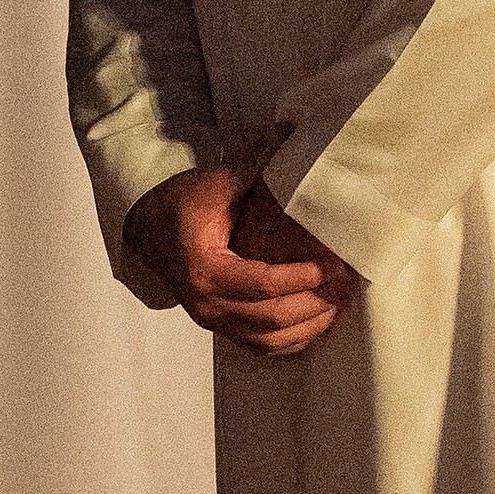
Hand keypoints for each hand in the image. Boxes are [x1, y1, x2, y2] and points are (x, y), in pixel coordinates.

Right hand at [123, 163, 361, 356]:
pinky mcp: (221, 329)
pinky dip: (294, 339)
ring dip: (311, 324)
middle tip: (347, 283)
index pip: (262, 285)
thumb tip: (298, 145)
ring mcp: (212, 322)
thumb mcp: (215, 183)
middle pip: (272, 318)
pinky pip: (263, 348)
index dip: (303, 277)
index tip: (334, 264)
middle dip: (317, 302)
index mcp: (204, 269)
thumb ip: (257, 172)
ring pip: (271, 340)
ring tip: (340, 300)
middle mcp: (206, 304)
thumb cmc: (181, 205)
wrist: (147, 230)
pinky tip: (318, 320)